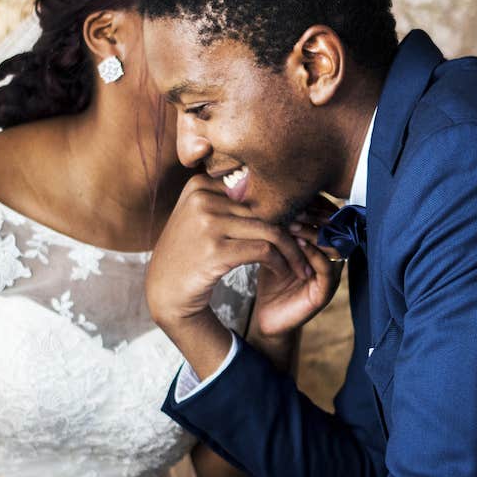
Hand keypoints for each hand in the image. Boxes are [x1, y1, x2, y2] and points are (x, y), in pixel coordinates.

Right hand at [146, 174, 312, 374]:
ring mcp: (206, 223)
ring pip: (269, 229)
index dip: (282, 207)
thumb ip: (229, 201)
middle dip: (292, 229)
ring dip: (292, 250)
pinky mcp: (214, 250)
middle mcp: (201, 198)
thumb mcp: (201, 219)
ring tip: (302, 263)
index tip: (302, 223)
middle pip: (265, 209)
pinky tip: (286, 272)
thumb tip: (278, 191)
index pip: (254, 189)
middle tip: (311, 243)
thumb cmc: (189, 255)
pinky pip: (263, 250)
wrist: (164, 292)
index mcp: (200, 185)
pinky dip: (281, 262)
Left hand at [252, 198, 345, 335]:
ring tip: (292, 224)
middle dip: (314, 216)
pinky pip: (327, 269)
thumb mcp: (274, 247)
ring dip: (313, 234)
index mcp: (322, 245)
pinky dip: (314, 255)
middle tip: (294, 207)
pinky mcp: (324, 293)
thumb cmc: (270, 278)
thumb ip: (279, 225)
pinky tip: (298, 245)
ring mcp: (330, 276)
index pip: (327, 218)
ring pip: (332, 247)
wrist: (266, 316)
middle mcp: (331, 258)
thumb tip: (267, 193)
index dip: (315, 205)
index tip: (295, 194)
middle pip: (333, 229)